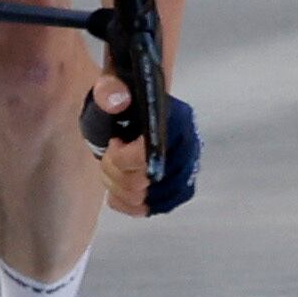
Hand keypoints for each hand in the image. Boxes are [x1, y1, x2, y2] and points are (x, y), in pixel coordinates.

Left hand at [86, 80, 198, 215]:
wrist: (137, 111)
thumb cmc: (126, 99)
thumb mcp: (114, 86)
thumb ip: (110, 89)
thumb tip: (115, 98)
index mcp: (178, 121)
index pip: (152, 156)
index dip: (122, 157)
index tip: (114, 141)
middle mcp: (188, 150)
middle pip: (145, 182)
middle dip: (114, 170)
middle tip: (109, 153)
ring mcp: (184, 174)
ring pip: (142, 199)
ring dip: (116, 186)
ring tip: (110, 167)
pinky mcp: (175, 192)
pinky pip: (145, 210)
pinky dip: (123, 201)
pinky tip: (117, 185)